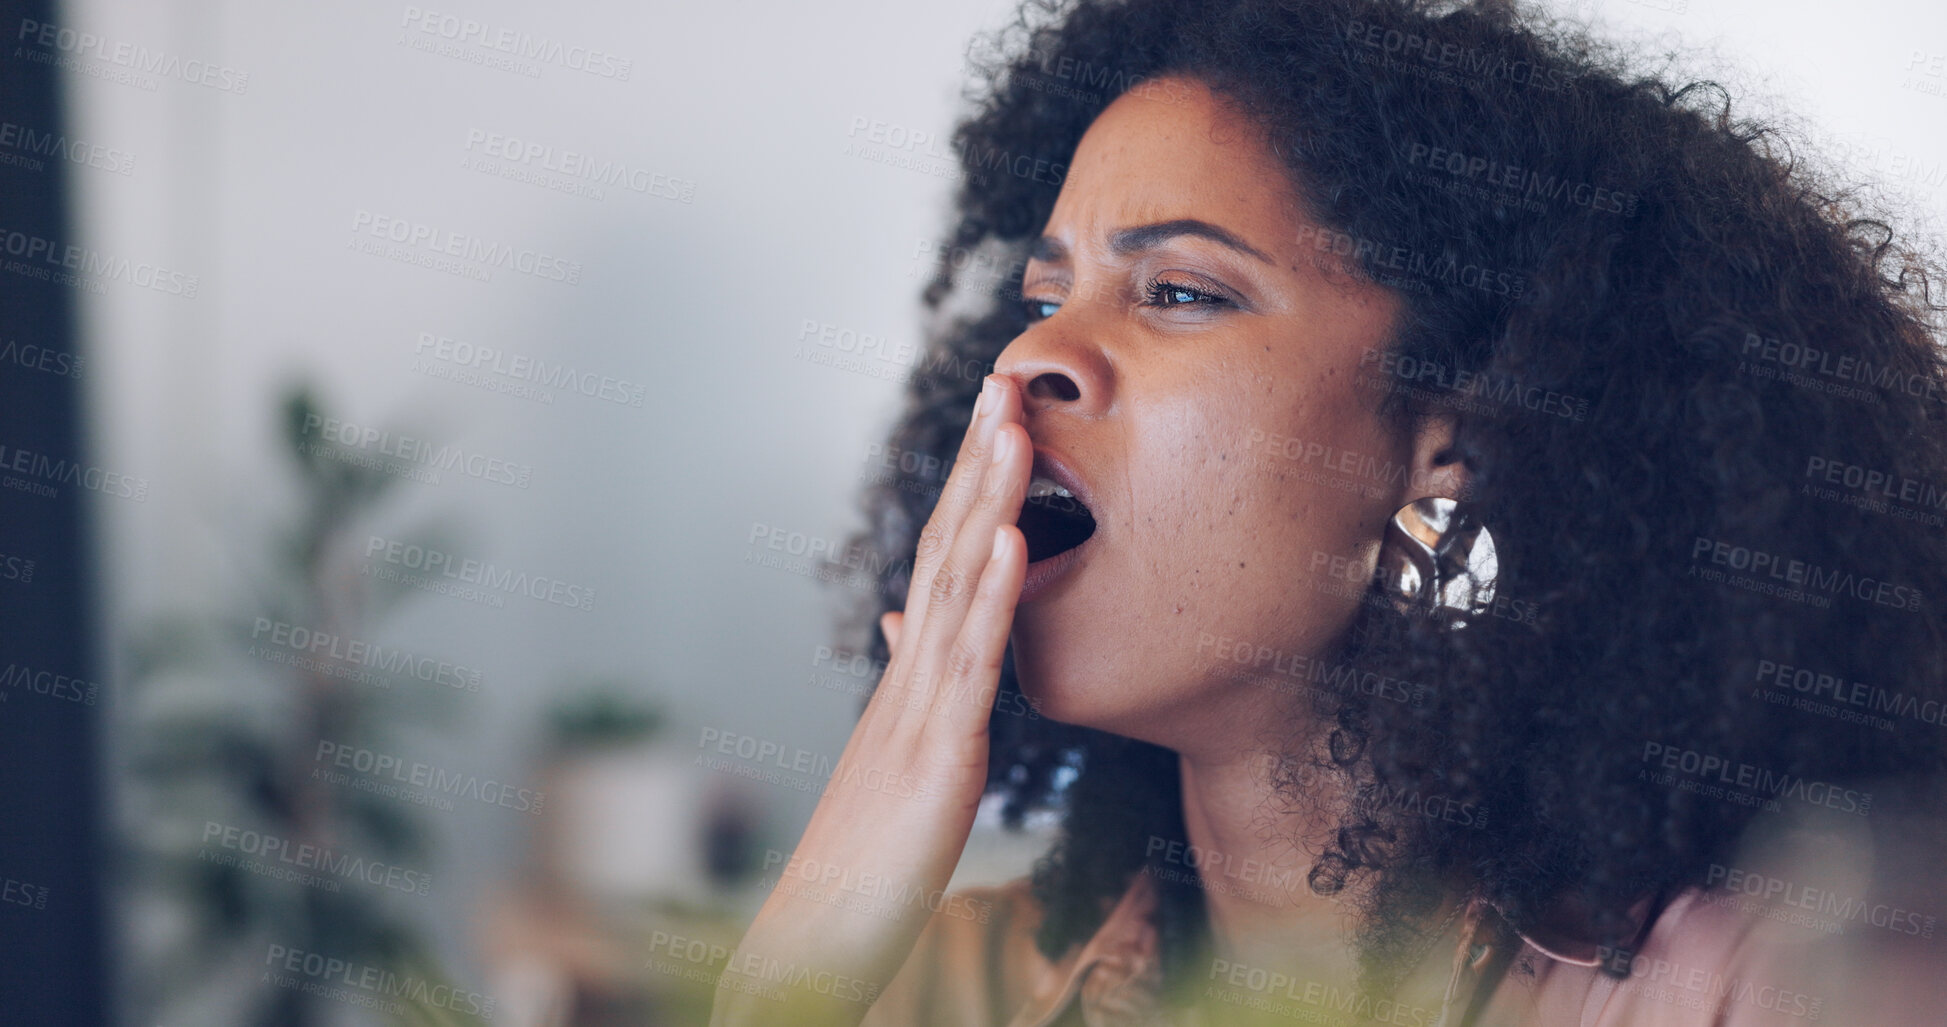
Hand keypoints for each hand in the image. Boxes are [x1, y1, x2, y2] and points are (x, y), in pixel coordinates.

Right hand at [711, 373, 1029, 1025]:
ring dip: (986, 499)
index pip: (942, 559)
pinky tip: (1013, 539)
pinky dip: (990, 597)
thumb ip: (910, 686)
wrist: (813, 941)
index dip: (971, 485)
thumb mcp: (895, 759)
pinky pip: (967, 667)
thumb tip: (906, 621)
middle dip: (978, 460)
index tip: (999, 415)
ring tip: (1015, 423)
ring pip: (954, 585)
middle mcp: (909, 675)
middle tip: (1005, 375)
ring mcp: (918, 709)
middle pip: (944, 546)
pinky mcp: (937, 755)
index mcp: (910, 676)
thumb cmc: (860, 859)